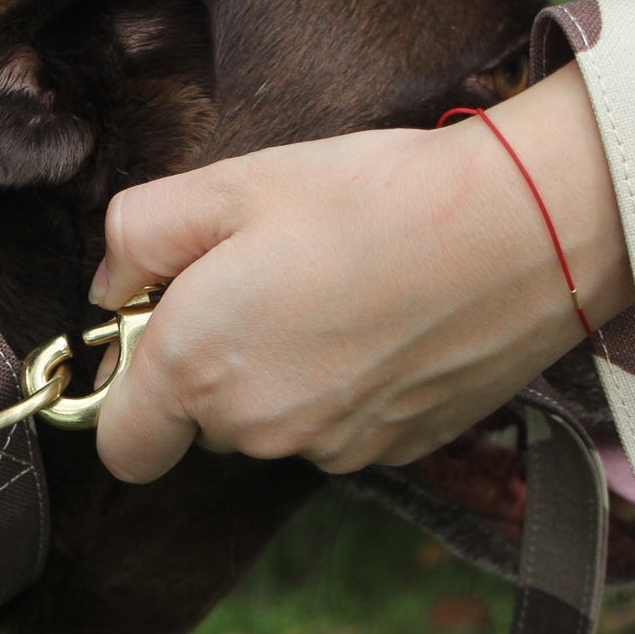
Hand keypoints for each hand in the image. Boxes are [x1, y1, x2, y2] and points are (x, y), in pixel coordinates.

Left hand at [89, 119, 605, 481]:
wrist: (521, 228)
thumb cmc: (370, 197)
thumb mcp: (231, 184)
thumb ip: (139, 236)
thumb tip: (113, 286)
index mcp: (197, 369)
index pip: (122, 445)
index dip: (128, 391)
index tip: (162, 327)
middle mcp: (257, 429)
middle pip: (202, 425)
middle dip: (213, 364)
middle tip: (264, 274)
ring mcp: (333, 448)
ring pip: (275, 424)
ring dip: (283, 373)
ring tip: (336, 285)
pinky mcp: (399, 449)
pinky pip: (342, 427)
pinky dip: (348, 385)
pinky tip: (385, 316)